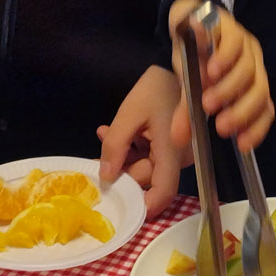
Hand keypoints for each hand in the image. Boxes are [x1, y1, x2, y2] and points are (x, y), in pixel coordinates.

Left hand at [98, 65, 186, 218]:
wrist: (172, 67)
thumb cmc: (153, 89)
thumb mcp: (128, 114)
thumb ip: (116, 146)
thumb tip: (105, 176)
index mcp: (171, 151)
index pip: (163, 191)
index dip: (145, 206)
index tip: (122, 208)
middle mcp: (178, 157)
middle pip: (147, 178)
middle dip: (121, 170)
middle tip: (97, 159)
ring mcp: (176, 152)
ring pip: (145, 166)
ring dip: (123, 156)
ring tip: (104, 136)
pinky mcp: (171, 145)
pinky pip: (150, 155)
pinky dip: (132, 148)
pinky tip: (111, 133)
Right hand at [163, 0, 272, 152]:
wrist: (190, 16)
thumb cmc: (196, 56)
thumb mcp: (190, 87)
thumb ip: (187, 111)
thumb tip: (177, 139)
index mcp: (250, 83)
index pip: (264, 109)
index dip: (257, 128)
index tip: (241, 145)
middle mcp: (253, 65)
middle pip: (259, 91)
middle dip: (242, 112)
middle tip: (221, 126)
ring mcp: (244, 45)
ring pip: (248, 69)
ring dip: (229, 89)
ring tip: (207, 102)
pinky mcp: (231, 26)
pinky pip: (233, 42)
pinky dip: (224, 58)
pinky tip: (210, 70)